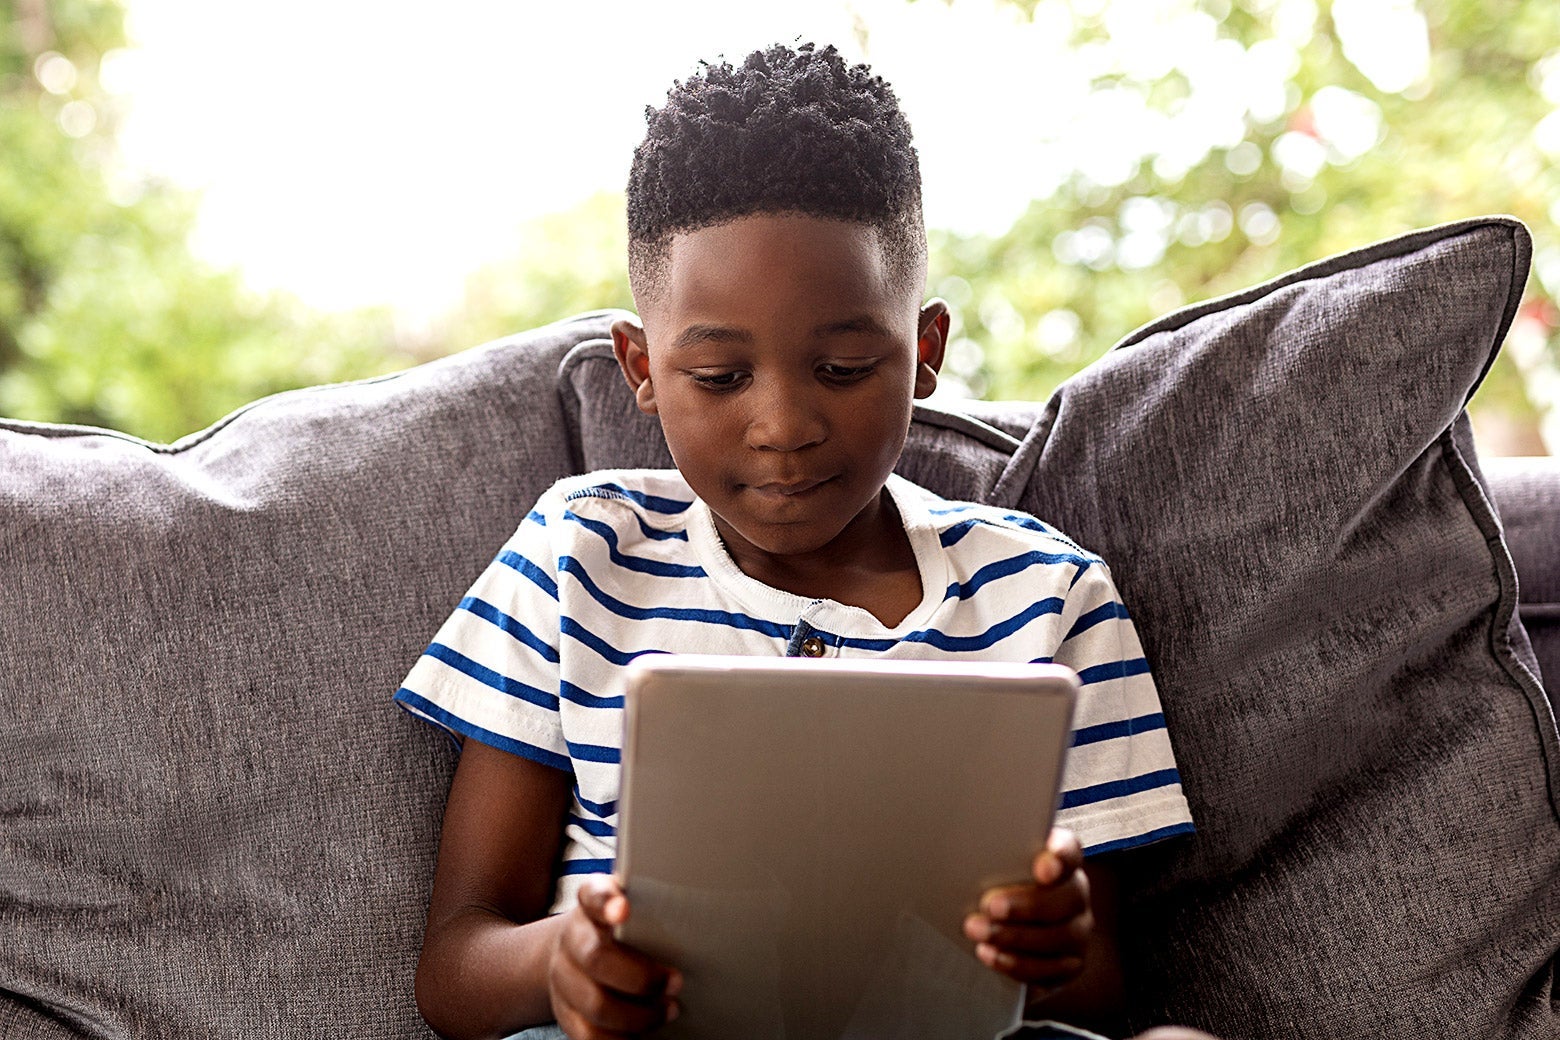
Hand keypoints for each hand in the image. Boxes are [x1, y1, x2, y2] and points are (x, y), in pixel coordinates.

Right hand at [549, 876, 681, 1038]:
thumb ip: (653, 904)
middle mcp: (572, 939)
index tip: (624, 910)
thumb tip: (700, 907)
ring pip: (596, 1004)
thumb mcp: (634, 908)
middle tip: (677, 982)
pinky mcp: (566, 1013)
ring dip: (639, 1015)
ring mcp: (564, 978)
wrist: (573, 953)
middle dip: (642, 977)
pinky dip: (621, 1039)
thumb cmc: (620, 930)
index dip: (605, 902)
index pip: (593, 895)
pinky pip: (589, 1035)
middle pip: (596, 957)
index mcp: (592, 905)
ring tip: (670, 1010)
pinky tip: (642, 1035)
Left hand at [963, 827, 1089, 991]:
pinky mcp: (1069, 963)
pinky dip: (1017, 963)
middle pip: (1067, 897)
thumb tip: (963, 845)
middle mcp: (1075, 894)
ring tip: (978, 931)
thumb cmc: (996, 884)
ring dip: (1014, 936)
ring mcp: (1076, 930)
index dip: (1060, 858)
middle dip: (1027, 904)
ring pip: (1060, 936)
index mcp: (1061, 860)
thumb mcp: (993, 863)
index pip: (1070, 851)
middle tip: (990, 905)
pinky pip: (1051, 969)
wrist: (1002, 924)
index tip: (1041, 869)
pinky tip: (990, 954)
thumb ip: (992, 853)